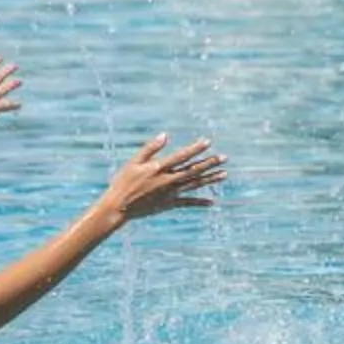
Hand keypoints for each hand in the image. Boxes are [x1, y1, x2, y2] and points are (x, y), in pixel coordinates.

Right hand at [103, 135, 226, 222]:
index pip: (182, 156)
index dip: (195, 149)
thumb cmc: (123, 182)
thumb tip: (165, 135)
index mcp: (159, 168)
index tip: (208, 142)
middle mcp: (168, 181)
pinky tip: (212, 202)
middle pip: (193, 170)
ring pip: (194, 185)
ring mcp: (170, 193)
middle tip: (224, 158)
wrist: (118, 208)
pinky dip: (199, 202)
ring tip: (225, 174)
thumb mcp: (134, 162)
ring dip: (210, 179)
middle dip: (210, 163)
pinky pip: (187, 203)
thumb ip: (150, 148)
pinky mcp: (169, 204)